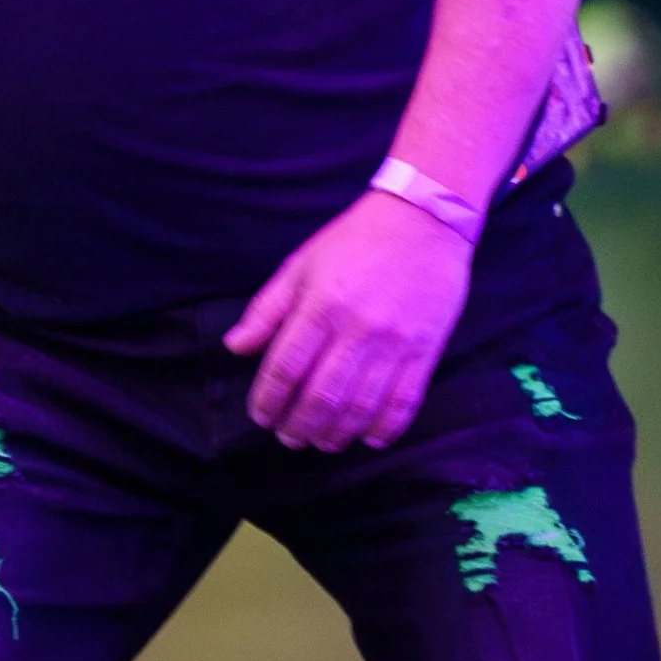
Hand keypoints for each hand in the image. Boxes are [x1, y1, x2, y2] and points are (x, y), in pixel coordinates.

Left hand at [228, 190, 474, 451]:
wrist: (424, 218)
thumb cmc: (355, 241)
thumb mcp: (301, 265)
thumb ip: (267, 310)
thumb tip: (235, 347)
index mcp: (321, 306)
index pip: (285, 369)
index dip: (268, 401)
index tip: (261, 416)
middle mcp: (357, 329)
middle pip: (321, 397)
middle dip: (299, 427)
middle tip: (289, 438)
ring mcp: (394, 343)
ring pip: (361, 408)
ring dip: (336, 435)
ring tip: (322, 442)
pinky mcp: (425, 350)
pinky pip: (404, 402)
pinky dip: (385, 428)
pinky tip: (369, 438)